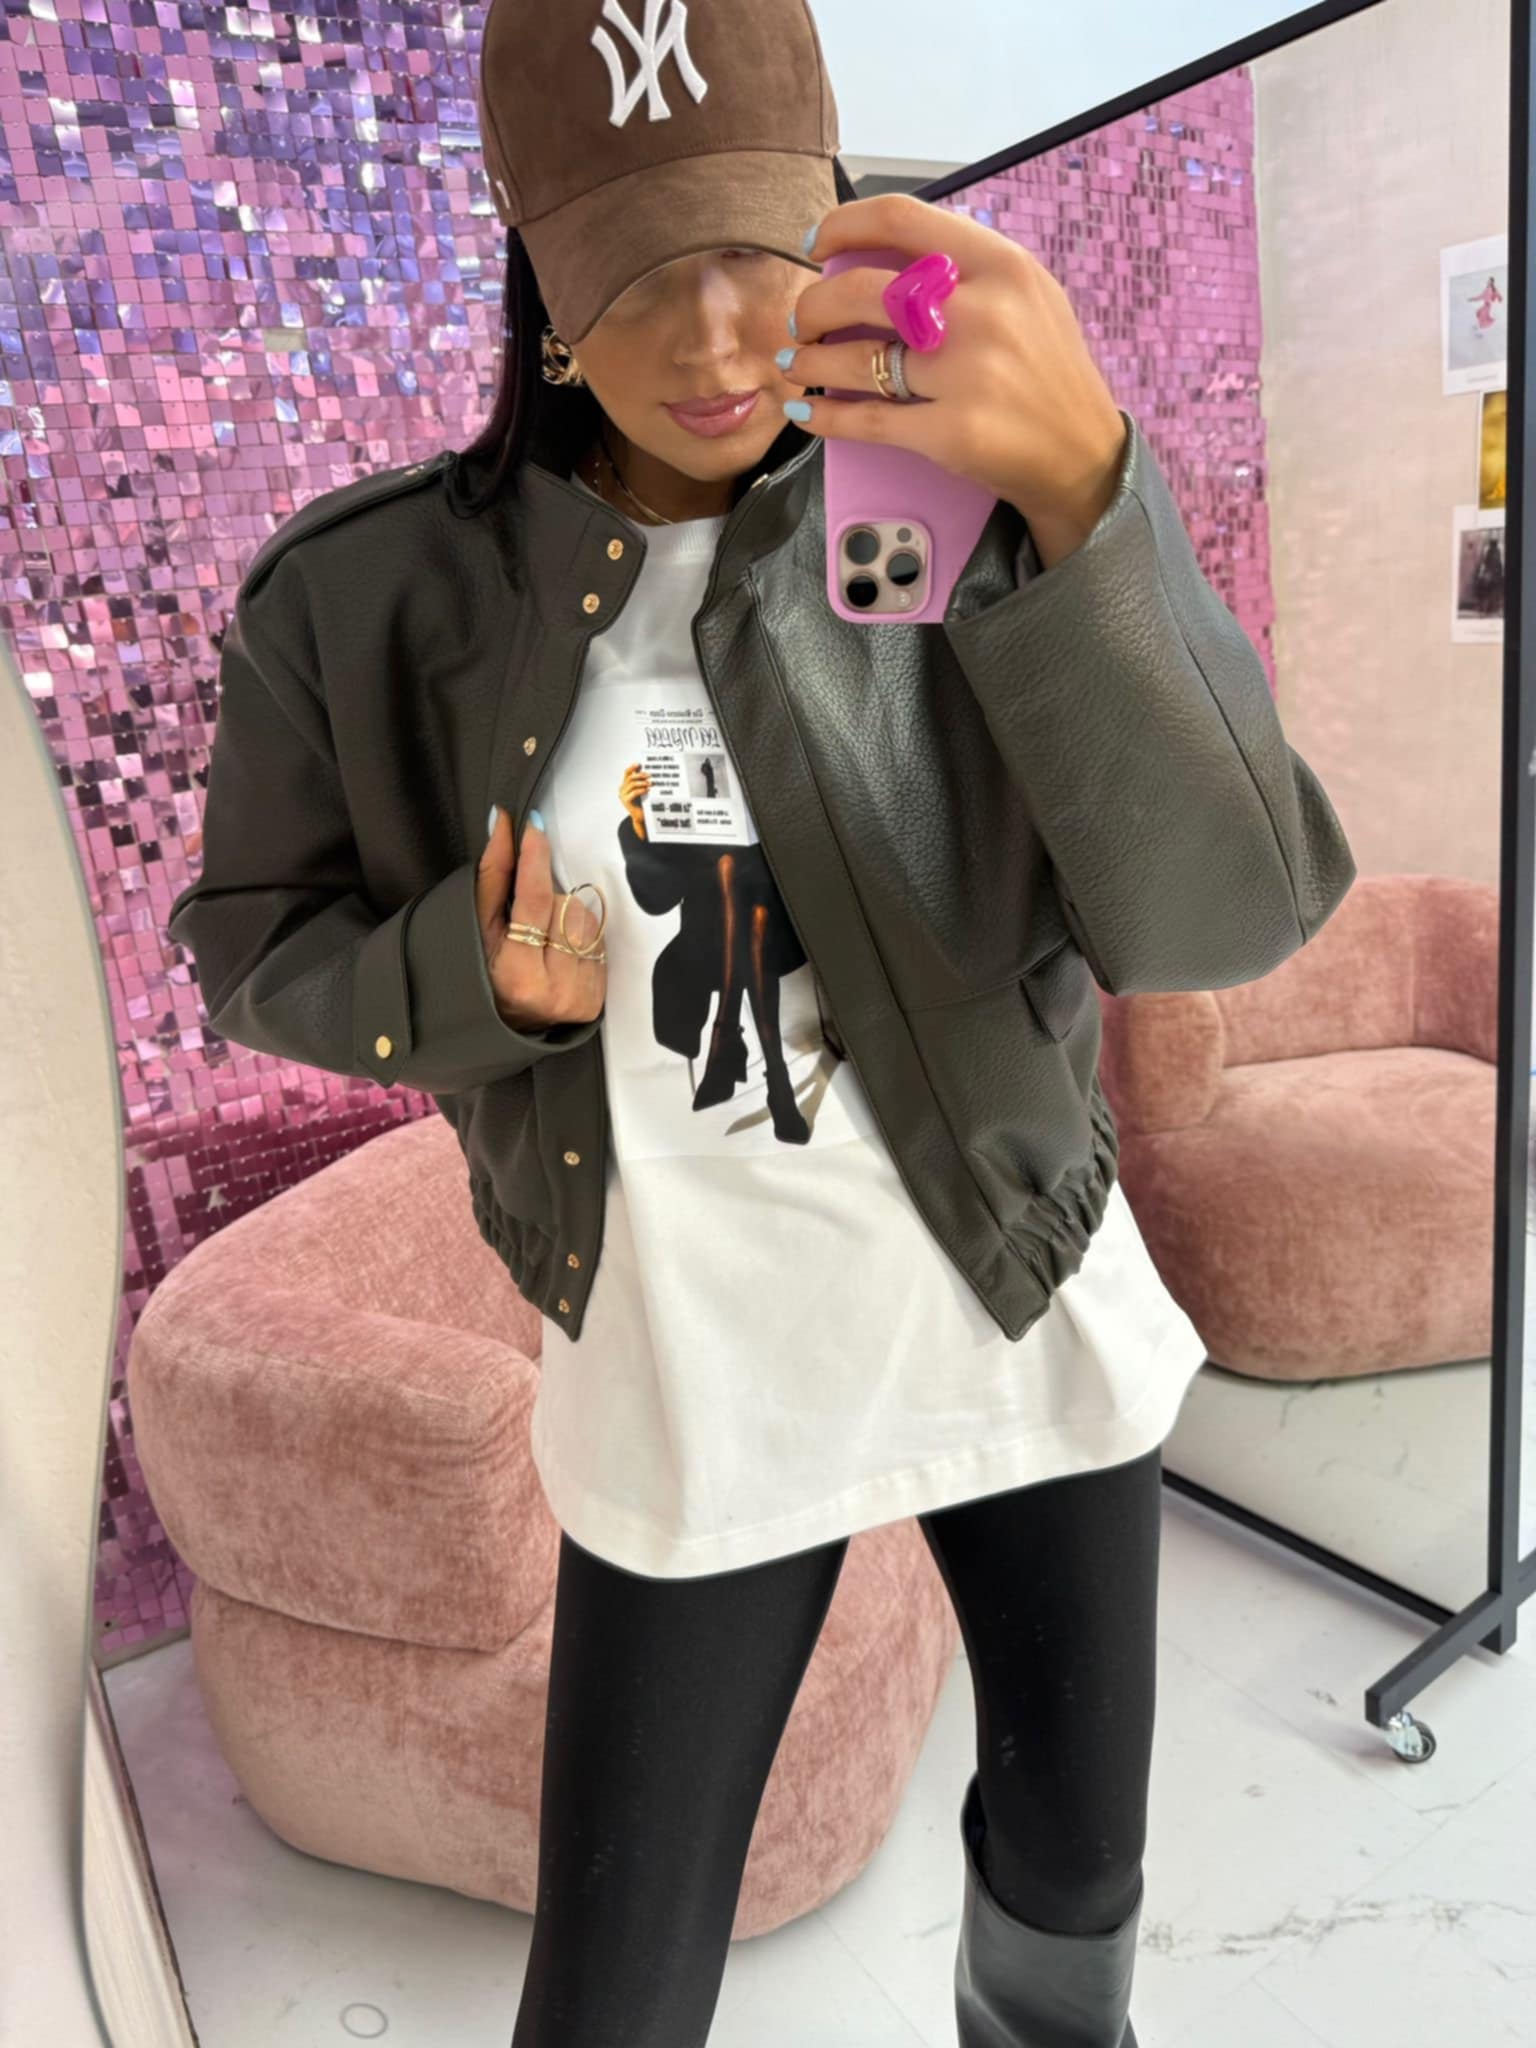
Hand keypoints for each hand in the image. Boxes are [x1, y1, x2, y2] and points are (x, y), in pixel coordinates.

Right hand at [477, 808, 605, 1032]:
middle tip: (527, 917)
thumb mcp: (480, 929)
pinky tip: (559, 951)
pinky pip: (599, 941)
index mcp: (518, 975)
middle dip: (546, 898)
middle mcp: (555, 989)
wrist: (507, 1026)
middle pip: (564, 905)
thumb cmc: (485, 973)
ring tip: (543, 936)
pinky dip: (580, 936)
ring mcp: (581, 995)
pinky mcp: (599, 997)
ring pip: (587, 919)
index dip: (534, 860)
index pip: (534, 901)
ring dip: (566, 915)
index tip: (533, 827)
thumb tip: (501, 824)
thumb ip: (492, 876)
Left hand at [783, 191, 1128, 556]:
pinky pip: (865, 419)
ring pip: (855, 358)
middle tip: (805, 321)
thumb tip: (879, 254)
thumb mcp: (1026, 295)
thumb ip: (964, 268)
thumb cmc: (1046, 370)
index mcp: (1000, 265)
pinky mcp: (951, 433)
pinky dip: (826, 417)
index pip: (902, 219)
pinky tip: (808, 412)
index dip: (844, 225)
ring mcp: (967, 375)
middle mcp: (983, 313)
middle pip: (862, 290)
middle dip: (814, 306)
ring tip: (798, 363)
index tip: (815, 242)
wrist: (1084, 453)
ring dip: (810, 361)